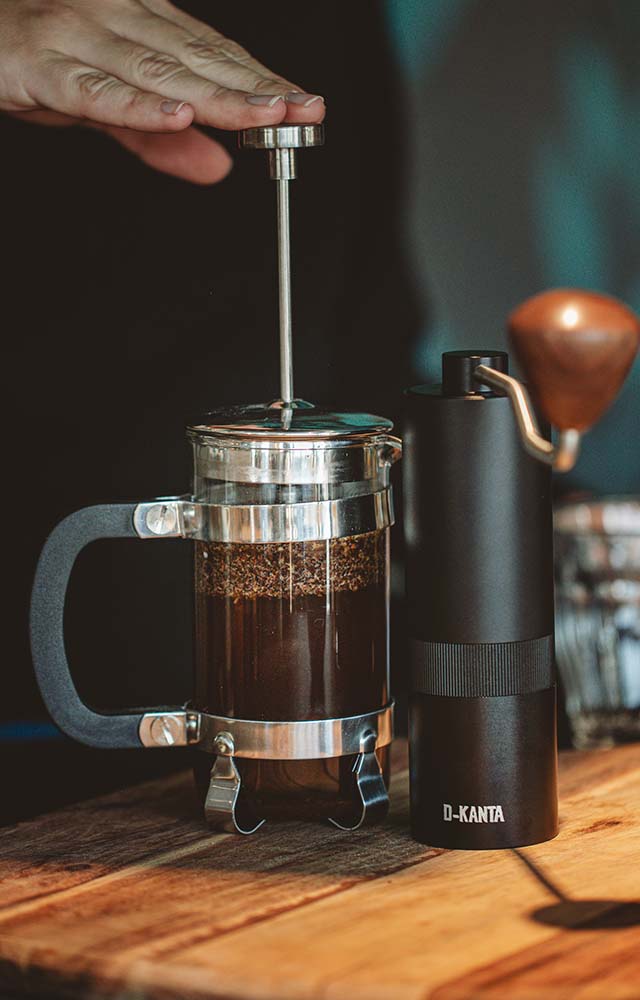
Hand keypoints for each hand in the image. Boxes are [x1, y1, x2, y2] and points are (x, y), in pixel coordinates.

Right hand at [0, 0, 324, 182]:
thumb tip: (217, 168)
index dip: (261, 79)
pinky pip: (95, 88)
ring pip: (160, 70)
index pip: (214, 53)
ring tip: (261, 115)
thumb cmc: (32, 56)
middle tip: (302, 110)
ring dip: (216, 95)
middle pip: (199, 59)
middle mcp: (115, 16)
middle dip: (255, 88)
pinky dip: (137, 103)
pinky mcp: (41, 64)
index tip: (305, 104)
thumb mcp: (106, 103)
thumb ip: (159, 137)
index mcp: (137, 20)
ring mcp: (78, 34)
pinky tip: (178, 115)